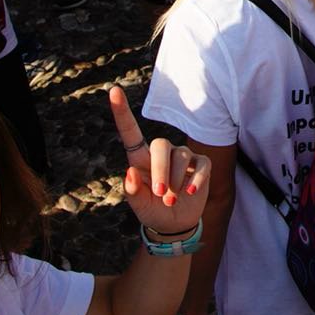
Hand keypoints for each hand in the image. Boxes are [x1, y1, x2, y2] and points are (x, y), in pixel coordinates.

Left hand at [108, 85, 210, 236]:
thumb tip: (130, 173)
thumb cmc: (152, 211)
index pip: (131, 132)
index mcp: (140, 159)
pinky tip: (190, 192)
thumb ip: (133, 192)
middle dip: (161, 169)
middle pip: (161, 145)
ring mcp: (183, 157)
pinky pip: (201, 164)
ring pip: (181, 156)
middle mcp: (162, 153)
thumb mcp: (139, 207)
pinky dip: (197, 179)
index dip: (122, 111)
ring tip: (171, 200)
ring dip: (176, 180)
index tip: (113, 90)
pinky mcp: (201, 165)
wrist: (174, 224)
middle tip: (161, 193)